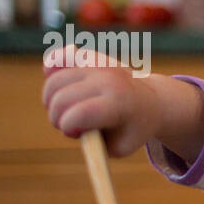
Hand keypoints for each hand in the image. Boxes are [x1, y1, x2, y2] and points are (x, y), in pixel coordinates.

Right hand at [41, 44, 161, 157]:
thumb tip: (73, 127)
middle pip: (61, 98)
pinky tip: (53, 79)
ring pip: (53, 80)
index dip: (67, 128)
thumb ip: (95, 147)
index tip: (76, 133)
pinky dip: (51, 68)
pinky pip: (60, 56)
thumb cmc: (132, 129)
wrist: (153, 101)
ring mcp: (99, 64)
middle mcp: (109, 79)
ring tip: (67, 109)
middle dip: (57, 118)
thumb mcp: (119, 148)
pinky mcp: (90, 56)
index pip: (79, 114)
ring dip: (51, 100)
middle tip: (69, 125)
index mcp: (120, 104)